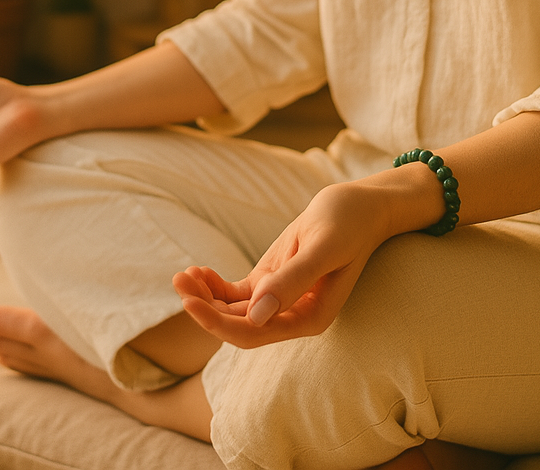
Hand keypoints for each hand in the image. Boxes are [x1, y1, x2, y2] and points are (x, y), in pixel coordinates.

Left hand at [173, 182, 386, 347]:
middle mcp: (292, 316)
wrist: (360, 206)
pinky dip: (215, 286)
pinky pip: (237, 294)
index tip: (189, 301)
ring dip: (205, 296)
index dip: (218, 322)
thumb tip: (257, 315)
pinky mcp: (271, 281)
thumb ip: (293, 281)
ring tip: (182, 274)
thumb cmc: (347, 223)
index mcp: (309, 318)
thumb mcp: (323, 248)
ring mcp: (280, 300)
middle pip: (238, 325)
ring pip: (234, 310)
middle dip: (206, 309)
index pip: (254, 333)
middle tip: (179, 281)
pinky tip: (198, 270)